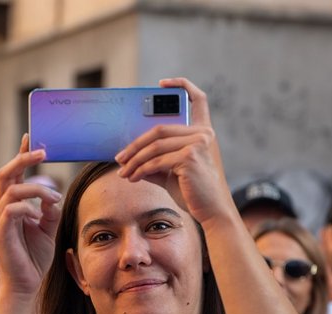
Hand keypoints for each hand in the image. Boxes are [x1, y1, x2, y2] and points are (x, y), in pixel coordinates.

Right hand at [0, 134, 61, 297]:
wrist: (27, 283)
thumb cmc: (35, 257)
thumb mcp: (48, 228)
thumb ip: (49, 211)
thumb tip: (53, 197)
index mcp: (13, 205)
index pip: (14, 174)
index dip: (22, 155)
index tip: (32, 137)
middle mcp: (2, 209)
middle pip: (6, 173)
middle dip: (23, 159)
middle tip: (43, 152)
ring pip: (12, 189)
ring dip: (36, 189)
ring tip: (54, 199)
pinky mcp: (0, 233)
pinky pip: (11, 210)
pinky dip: (28, 209)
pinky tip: (39, 217)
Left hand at [114, 77, 233, 226]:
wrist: (212, 211)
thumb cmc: (193, 192)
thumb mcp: (172, 172)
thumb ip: (156, 161)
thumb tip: (129, 158)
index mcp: (203, 132)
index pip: (198, 100)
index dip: (181, 85)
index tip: (161, 84)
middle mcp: (203, 134)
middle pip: (159, 129)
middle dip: (135, 144)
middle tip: (120, 157)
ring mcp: (198, 144)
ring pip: (155, 146)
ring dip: (134, 160)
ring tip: (123, 171)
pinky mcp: (190, 157)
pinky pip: (156, 161)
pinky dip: (140, 170)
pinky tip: (132, 178)